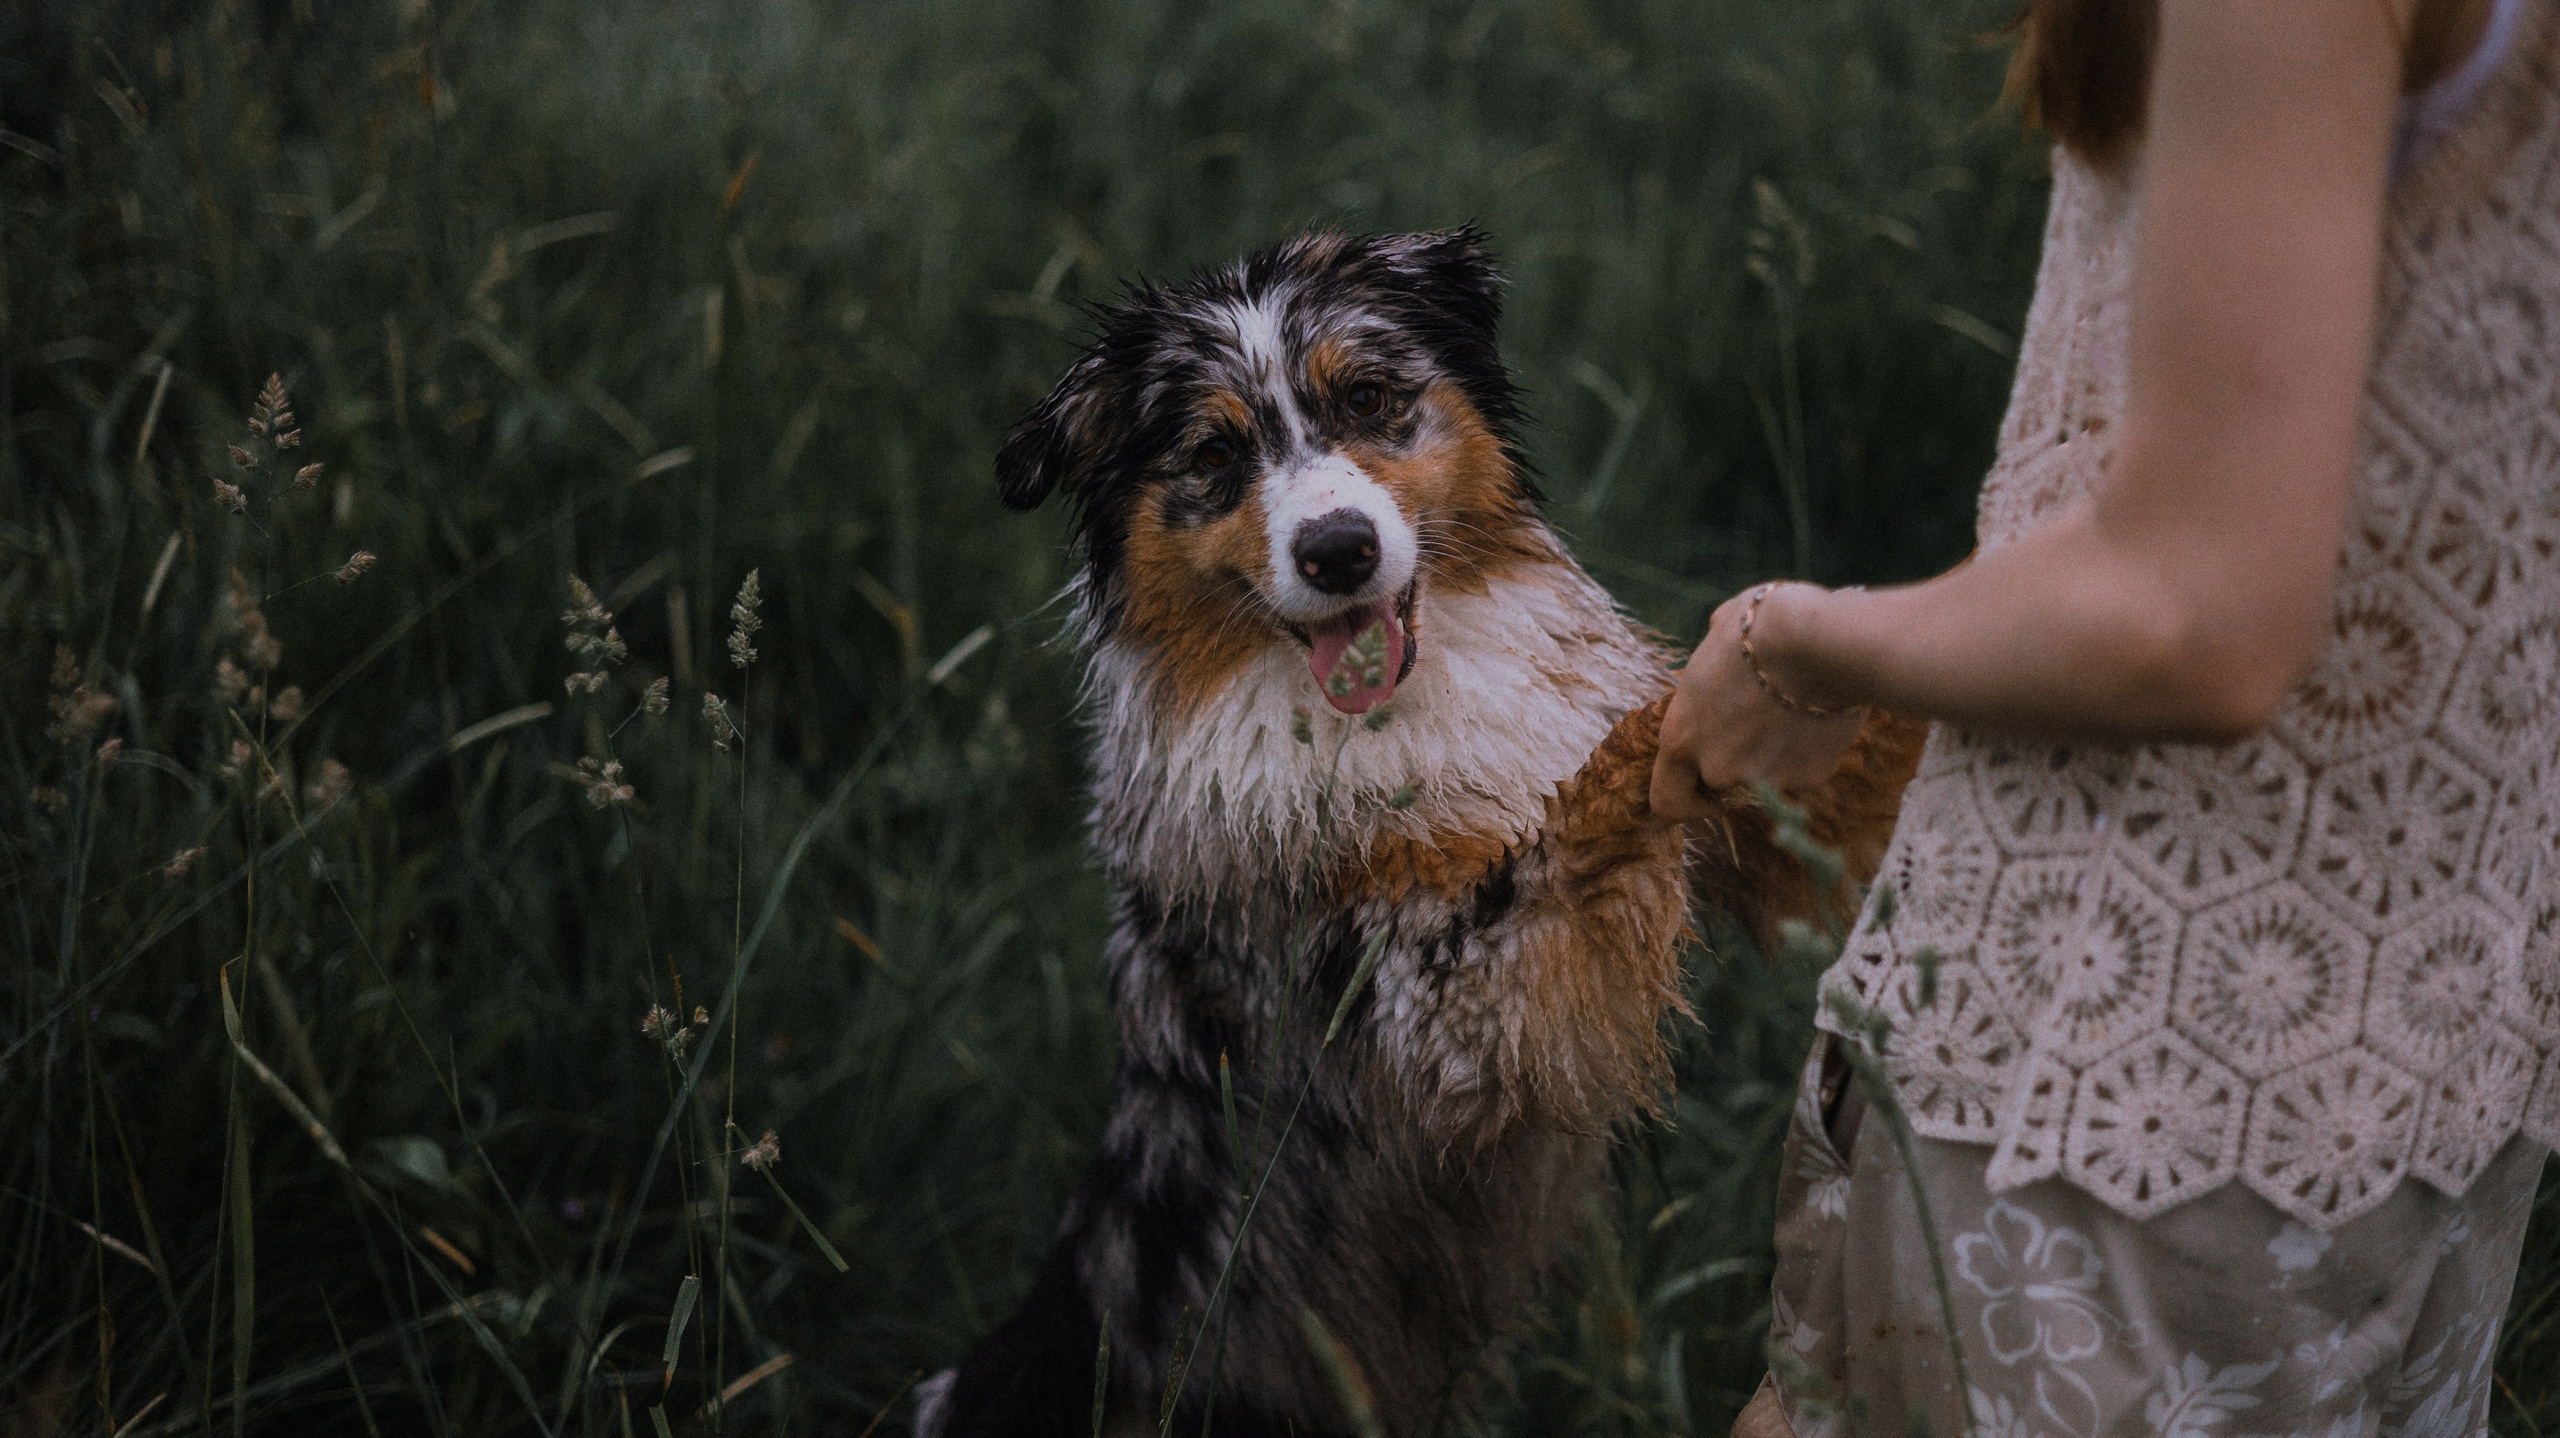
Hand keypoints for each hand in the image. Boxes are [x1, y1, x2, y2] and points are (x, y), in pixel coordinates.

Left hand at [1648, 587, 1863, 820]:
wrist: (1820, 641)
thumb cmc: (1761, 628)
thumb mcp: (1718, 635)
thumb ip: (1712, 662)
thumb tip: (1722, 642)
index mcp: (1681, 737)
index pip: (1666, 799)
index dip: (1685, 795)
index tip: (1701, 787)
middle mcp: (1716, 768)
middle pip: (1722, 788)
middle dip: (1740, 767)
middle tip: (1762, 729)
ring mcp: (1763, 779)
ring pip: (1768, 780)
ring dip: (1778, 757)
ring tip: (1796, 709)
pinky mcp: (1808, 777)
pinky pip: (1807, 770)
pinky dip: (1813, 750)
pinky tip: (1822, 712)